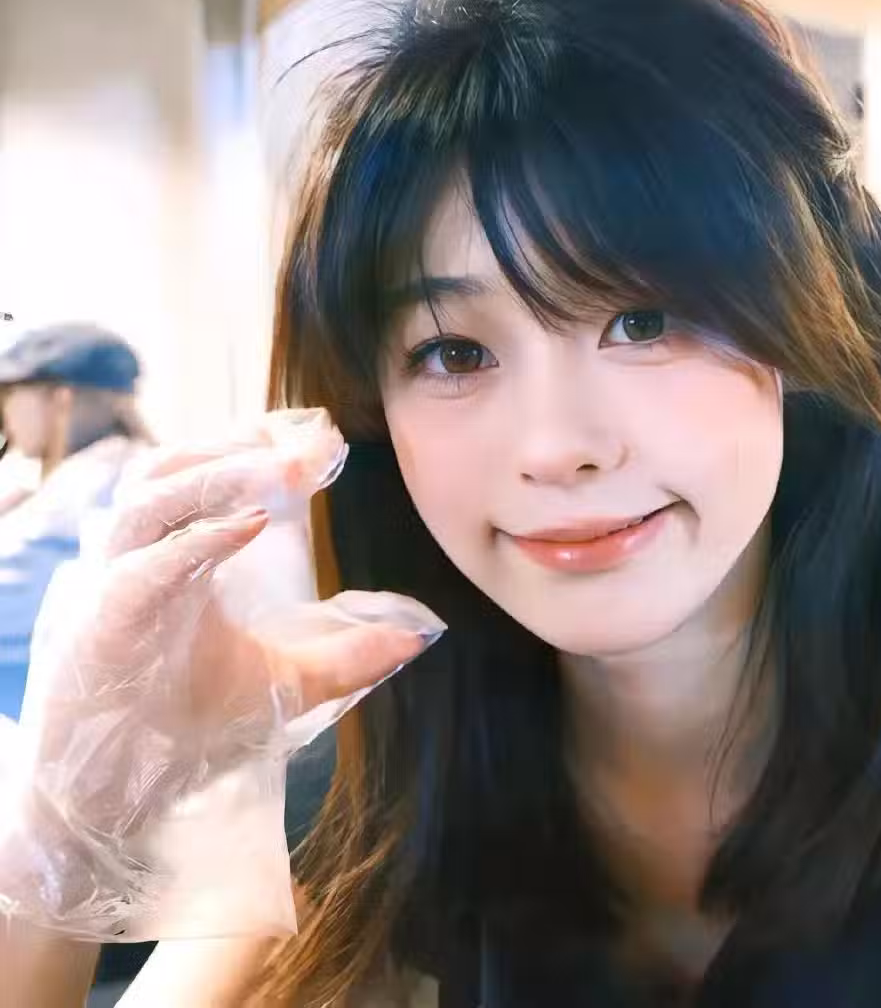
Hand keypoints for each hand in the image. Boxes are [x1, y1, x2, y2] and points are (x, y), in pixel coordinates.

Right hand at [1, 409, 442, 936]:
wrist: (118, 799)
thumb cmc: (190, 729)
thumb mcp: (286, 683)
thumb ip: (349, 656)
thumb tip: (420, 637)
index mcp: (180, 560)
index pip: (210, 476)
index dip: (261, 448)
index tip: (323, 438)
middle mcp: (142, 560)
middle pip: (175, 470)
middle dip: (242, 447)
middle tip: (311, 442)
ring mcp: (118, 588)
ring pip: (150, 502)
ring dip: (219, 474)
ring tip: (286, 467)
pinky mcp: (103, 627)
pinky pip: (143, 568)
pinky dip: (194, 539)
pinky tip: (252, 524)